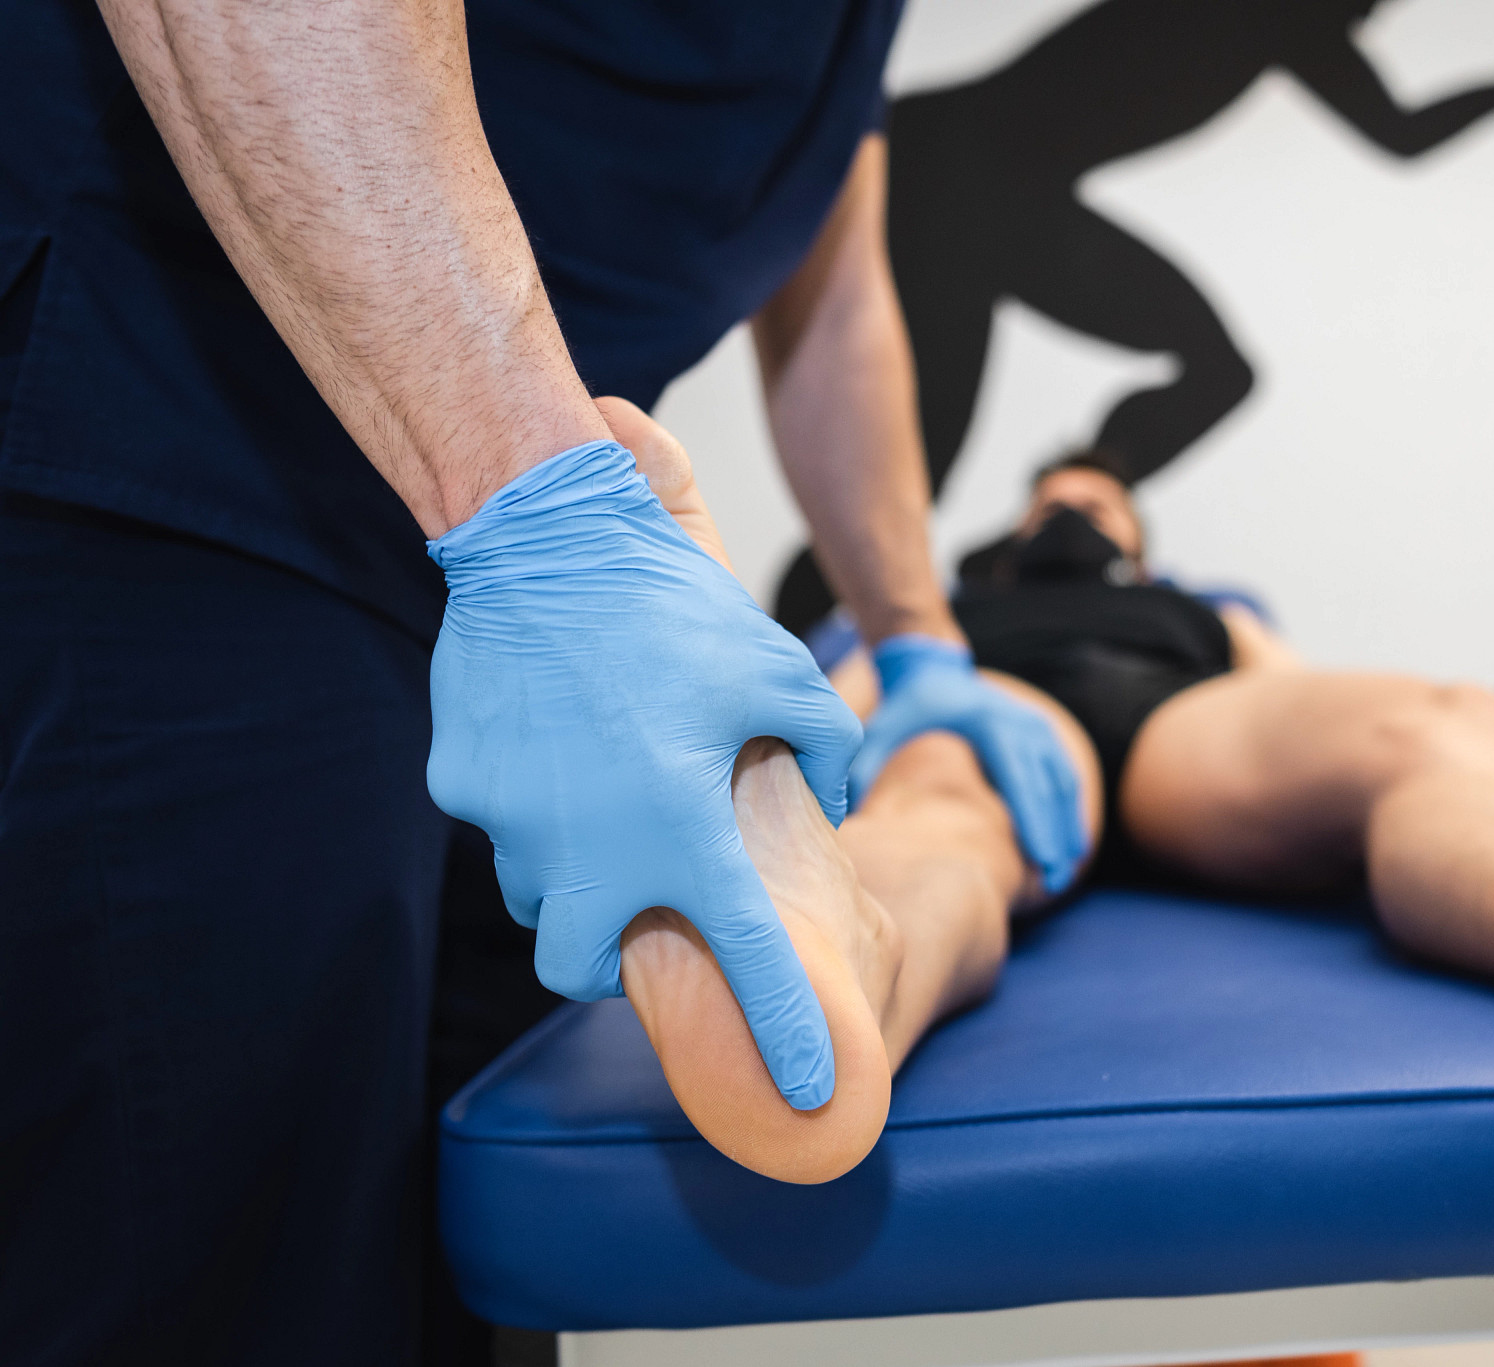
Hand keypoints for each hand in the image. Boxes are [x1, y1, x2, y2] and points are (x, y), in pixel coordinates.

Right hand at [426, 439, 862, 1108]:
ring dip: (573, 877)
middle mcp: (588, 848)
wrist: (548, 536)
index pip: (746, 961)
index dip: (786, 1031)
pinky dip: (532, 808)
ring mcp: (510, 821)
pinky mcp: (458, 782)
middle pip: (580, 970)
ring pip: (537, 894)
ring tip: (605, 808)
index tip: (810, 1090)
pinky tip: (557, 747)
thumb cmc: (675, 608)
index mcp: (682, 831)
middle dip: (606, 966)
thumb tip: (835, 797)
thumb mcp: (783, 673)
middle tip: (640, 915)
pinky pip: (498, 821)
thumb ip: (829, 748)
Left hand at [850, 635, 1087, 893]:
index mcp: (989, 723)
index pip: (1019, 778)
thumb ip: (869, 767)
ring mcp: (1037, 727)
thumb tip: (846, 813)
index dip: (1033, 822)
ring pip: (1063, 785)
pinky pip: (1063, 779)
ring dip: (1066, 829)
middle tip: (1056, 882)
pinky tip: (1066, 847)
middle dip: (1055, 836)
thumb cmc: (908, 708)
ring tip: (1062, 874)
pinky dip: (1066, 813)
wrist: (932, 670)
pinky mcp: (1044, 736)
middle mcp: (1021, 723)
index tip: (1041, 860)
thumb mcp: (884, 729)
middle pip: (1046, 788)